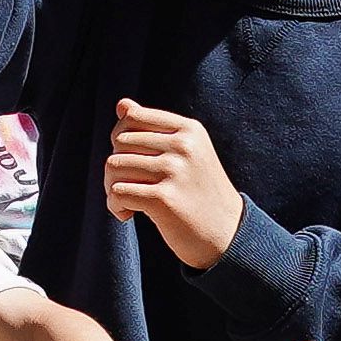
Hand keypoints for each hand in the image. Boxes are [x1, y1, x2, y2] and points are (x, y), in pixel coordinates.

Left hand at [104, 99, 243, 269]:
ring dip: (111, 187)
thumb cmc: (200, 193)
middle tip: (127, 188)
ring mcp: (174, 171)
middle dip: (115, 167)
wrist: (228, 235)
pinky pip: (117, 192)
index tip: (129, 160)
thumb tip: (121, 104)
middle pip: (119, 143)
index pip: (133, 117)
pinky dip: (115, 205)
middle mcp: (183, 146)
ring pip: (114, 166)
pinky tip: (128, 214)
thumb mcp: (186, 154)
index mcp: (189, 130)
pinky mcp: (163, 199)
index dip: (119, 139)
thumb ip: (153, 129)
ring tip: (127, 202)